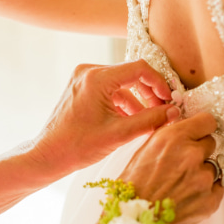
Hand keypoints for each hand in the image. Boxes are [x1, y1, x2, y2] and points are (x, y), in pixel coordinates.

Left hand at [31, 59, 179, 177]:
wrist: (48, 155)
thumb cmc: (77, 146)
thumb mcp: (119, 133)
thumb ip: (150, 120)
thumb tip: (174, 112)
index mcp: (97, 78)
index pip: (139, 69)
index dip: (159, 83)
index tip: (170, 99)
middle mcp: (89, 72)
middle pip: (131, 75)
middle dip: (149, 94)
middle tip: (163, 112)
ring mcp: (84, 79)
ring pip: (121, 85)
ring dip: (138, 102)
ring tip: (149, 121)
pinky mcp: (82, 89)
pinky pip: (110, 91)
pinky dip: (123, 105)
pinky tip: (132, 121)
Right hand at [119, 113, 223, 223]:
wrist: (134, 221)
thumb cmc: (134, 187)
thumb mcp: (145, 149)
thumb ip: (169, 136)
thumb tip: (186, 129)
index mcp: (173, 138)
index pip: (207, 121)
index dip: (201, 128)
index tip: (200, 132)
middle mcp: (191, 155)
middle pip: (211, 143)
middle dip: (198, 151)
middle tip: (182, 164)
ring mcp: (203, 179)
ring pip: (213, 167)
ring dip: (201, 172)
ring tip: (181, 184)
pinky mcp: (211, 200)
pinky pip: (217, 186)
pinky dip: (206, 190)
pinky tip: (187, 195)